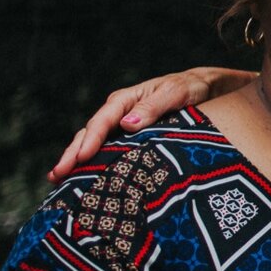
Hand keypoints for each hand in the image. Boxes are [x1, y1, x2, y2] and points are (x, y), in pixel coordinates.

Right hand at [48, 67, 252, 180]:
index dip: (91, 139)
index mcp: (129, 99)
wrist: (213, 90)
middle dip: (73, 154)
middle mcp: (122, 113)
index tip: (81, 159)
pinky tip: (86, 182)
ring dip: (78, 161)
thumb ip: (157, 106)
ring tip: (59, 181)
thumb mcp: (181, 92)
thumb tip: (128, 124)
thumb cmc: (197, 88)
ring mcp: (125, 128)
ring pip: (96, 144)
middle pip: (91, 133)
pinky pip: (111, 152)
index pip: (104, 119)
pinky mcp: (134, 141)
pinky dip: (96, 165)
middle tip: (56, 176)